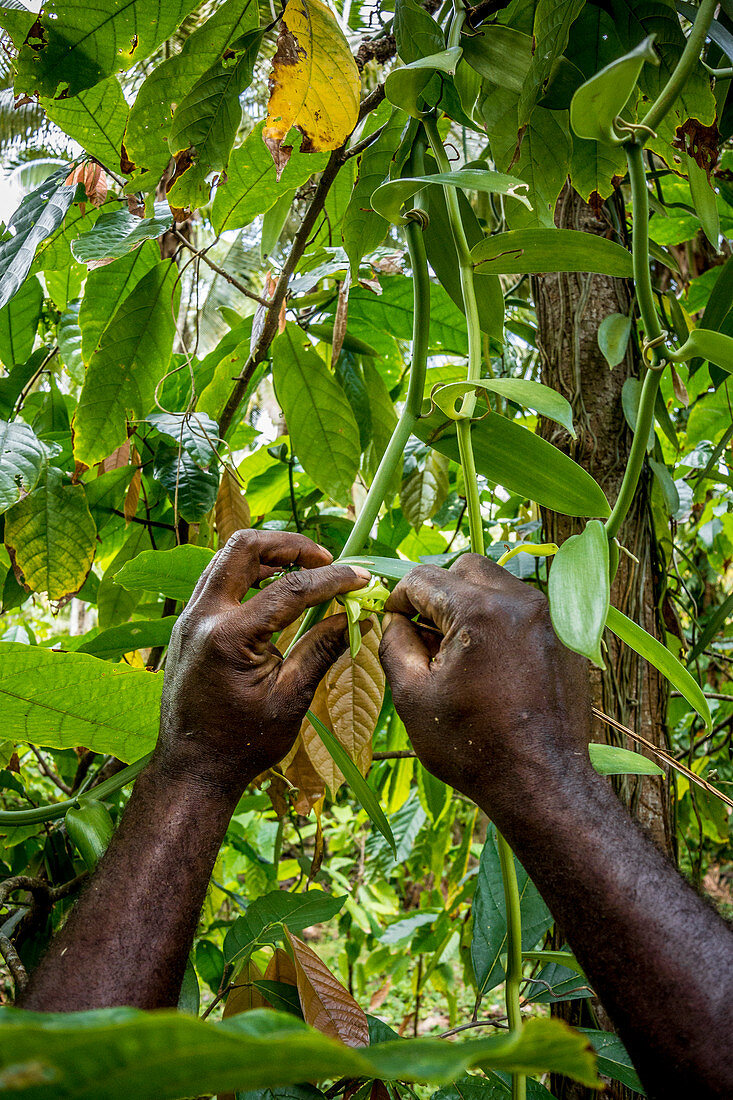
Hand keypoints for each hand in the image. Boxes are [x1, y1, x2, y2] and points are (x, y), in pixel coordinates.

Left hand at [157, 531, 370, 793]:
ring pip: (227, 557)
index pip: (289, 588)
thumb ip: (321, 649)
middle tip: (326, 558)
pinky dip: (250, 572)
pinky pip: (219, 578)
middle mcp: (202, 616)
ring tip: (306, 568)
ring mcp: (190, 618)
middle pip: (244, 547)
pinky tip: (277, 588)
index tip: (361, 578)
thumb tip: (356, 615)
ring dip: (268, 554)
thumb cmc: (242, 743)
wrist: (192, 768)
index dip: (332, 579)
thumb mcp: (291, 699)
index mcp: (229, 636)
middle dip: (290, 545)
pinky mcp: (189, 625)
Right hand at [378, 554, 591, 820]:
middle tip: (426, 632)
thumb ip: (394, 643)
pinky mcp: (567, 635)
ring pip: (498, 585)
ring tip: (459, 651)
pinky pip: (524, 610)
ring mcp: (550, 616)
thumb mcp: (412, 695)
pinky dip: (501, 622)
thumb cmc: (472, 746)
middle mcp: (519, 601)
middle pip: (465, 569)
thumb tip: (394, 618)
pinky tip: (491, 662)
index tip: (394, 621)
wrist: (542, 782)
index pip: (423, 578)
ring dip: (472, 604)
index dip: (399, 599)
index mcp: (478, 610)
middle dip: (439, 592)